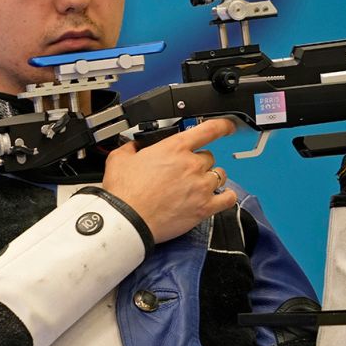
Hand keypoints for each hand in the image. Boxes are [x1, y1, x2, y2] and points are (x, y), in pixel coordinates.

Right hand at [102, 118, 238, 243]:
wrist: (129, 220)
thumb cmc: (124, 193)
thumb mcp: (118, 159)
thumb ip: (130, 148)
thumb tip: (133, 146)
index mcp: (174, 149)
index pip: (208, 130)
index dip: (222, 126)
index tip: (226, 127)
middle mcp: (191, 165)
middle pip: (209, 156)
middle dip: (199, 162)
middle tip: (185, 171)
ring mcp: (201, 186)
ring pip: (219, 175)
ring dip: (211, 178)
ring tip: (198, 185)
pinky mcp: (204, 207)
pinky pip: (227, 199)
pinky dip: (226, 196)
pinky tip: (221, 197)